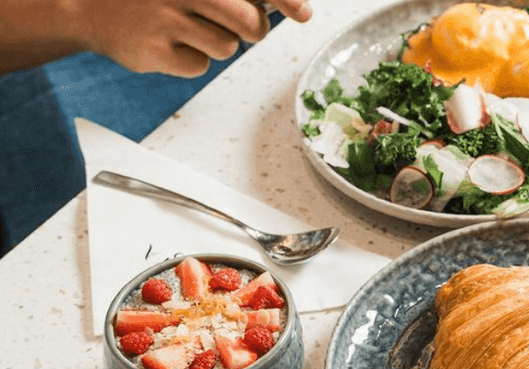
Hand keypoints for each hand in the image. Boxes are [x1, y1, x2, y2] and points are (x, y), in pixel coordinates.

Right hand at [70, 0, 312, 76]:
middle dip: (251, 30)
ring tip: (186, 27)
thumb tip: (292, 6)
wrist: (87, 5)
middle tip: (231, 24)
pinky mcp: (154, 50)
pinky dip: (189, 60)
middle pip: (249, 23)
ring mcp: (165, 18)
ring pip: (227, 47)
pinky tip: (167, 43)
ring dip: (216, 43)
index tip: (303, 13)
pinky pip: (199, 66)